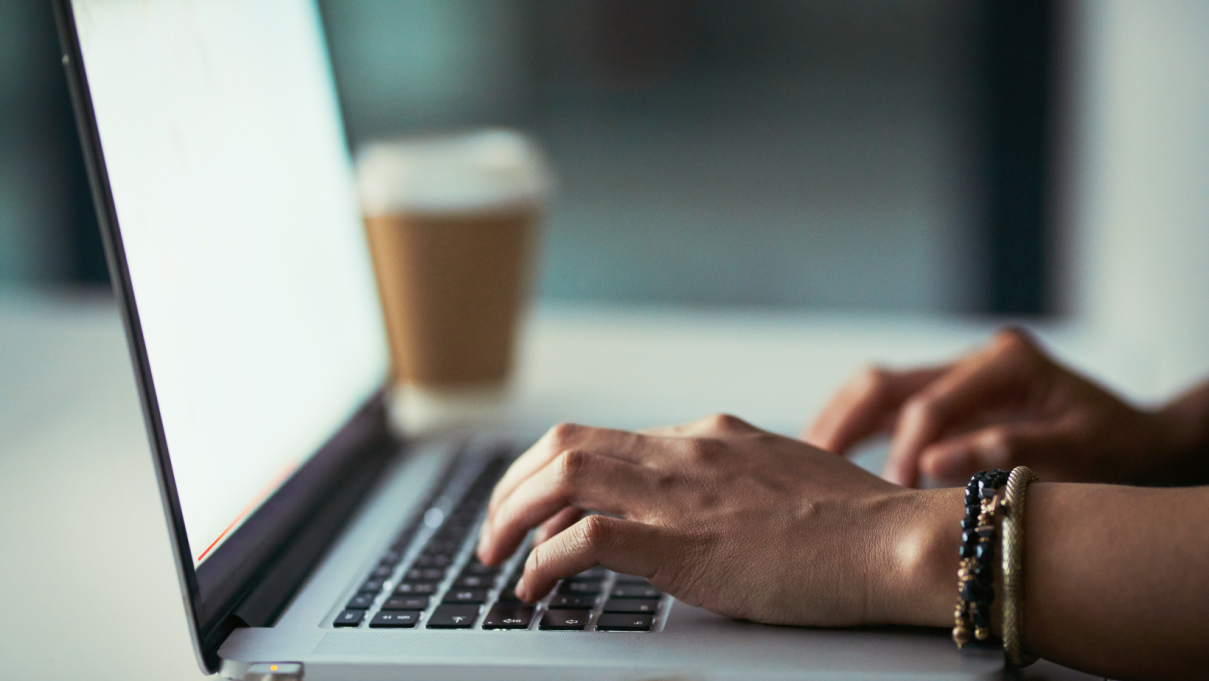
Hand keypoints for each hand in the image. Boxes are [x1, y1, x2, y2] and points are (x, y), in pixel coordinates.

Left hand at [476, 415, 949, 626]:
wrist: (895, 540)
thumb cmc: (856, 522)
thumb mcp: (784, 477)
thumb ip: (736, 481)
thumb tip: (708, 506)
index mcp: (709, 435)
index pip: (606, 440)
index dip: (556, 472)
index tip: (540, 505)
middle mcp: (685, 451)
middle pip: (564, 445)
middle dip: (514, 486)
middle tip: (494, 528)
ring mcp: (680, 494)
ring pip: (562, 476)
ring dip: (512, 514)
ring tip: (495, 554)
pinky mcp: (681, 544)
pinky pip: (586, 539)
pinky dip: (546, 560)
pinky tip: (536, 586)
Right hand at [804, 328, 1181, 486]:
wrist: (1135, 439)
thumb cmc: (1114, 447)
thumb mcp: (1077, 451)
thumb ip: (1006, 453)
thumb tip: (931, 466)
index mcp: (1006, 360)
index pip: (931, 405)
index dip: (904, 451)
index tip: (893, 495)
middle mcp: (973, 357)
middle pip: (886, 383)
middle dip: (846, 427)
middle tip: (816, 470)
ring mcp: (955, 371)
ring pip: (874, 387)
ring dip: (838, 423)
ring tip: (806, 463)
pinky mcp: (944, 392)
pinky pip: (884, 404)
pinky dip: (853, 427)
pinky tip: (827, 457)